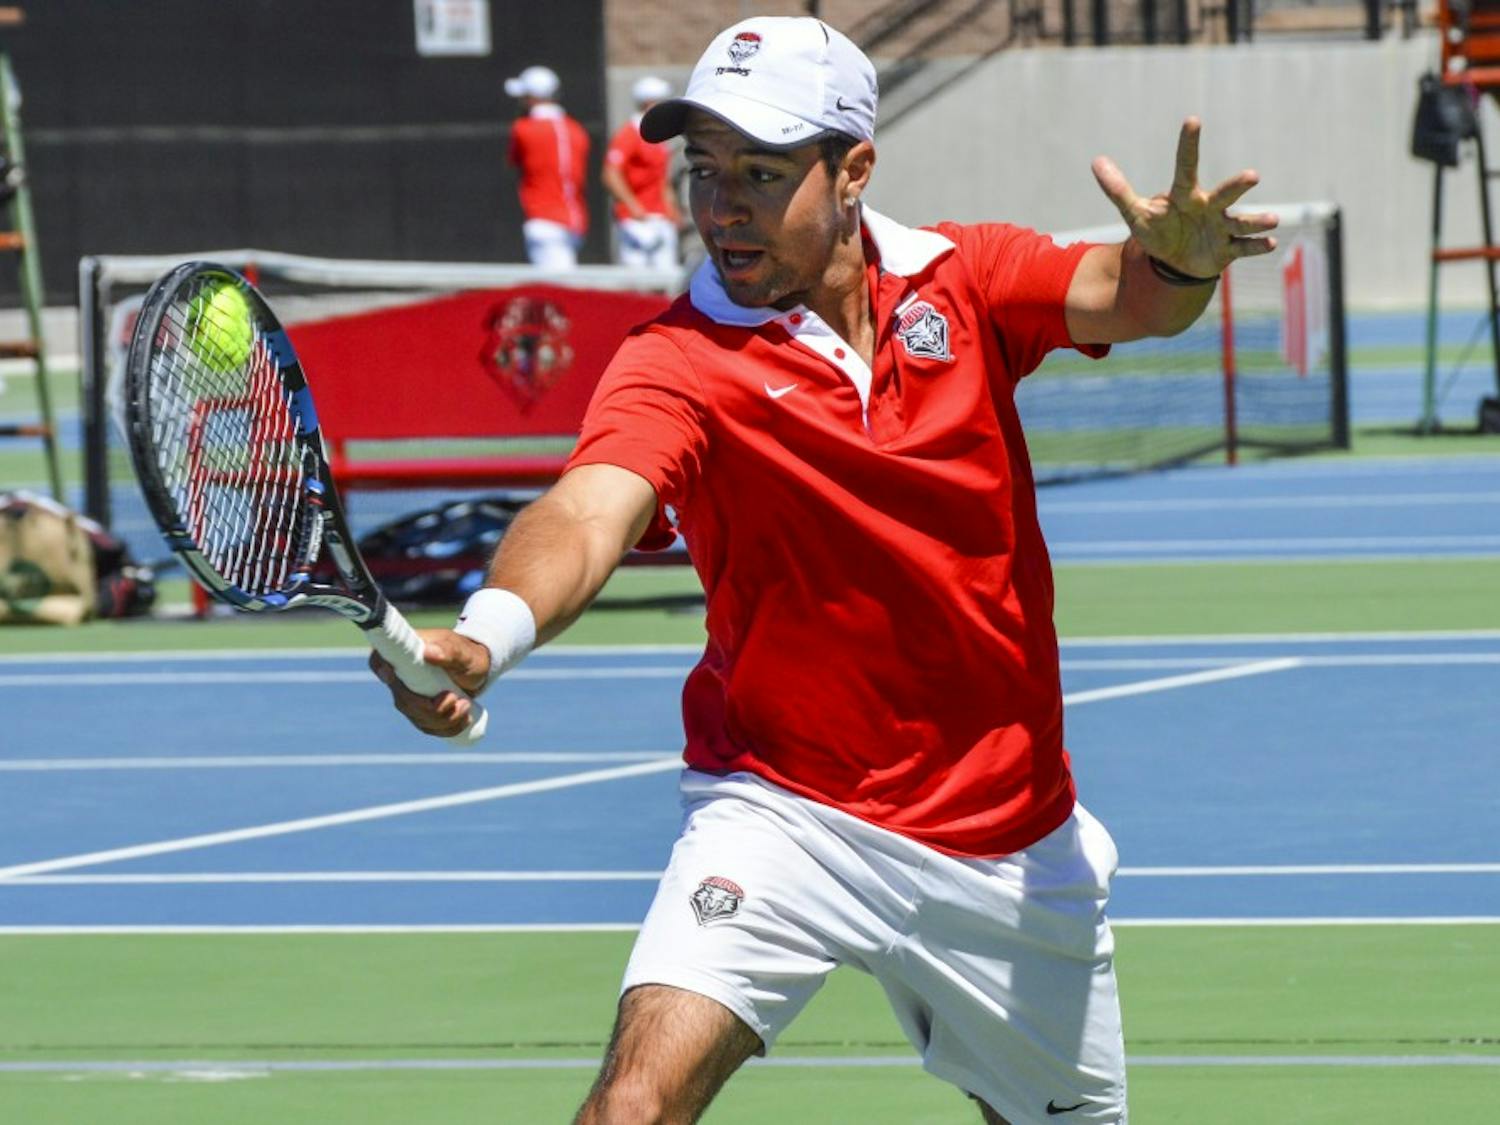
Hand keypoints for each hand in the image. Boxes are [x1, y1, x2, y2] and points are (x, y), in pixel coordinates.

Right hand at [369, 628, 488, 738]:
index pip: (379, 660)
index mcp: (405, 653)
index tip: (392, 676)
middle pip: (402, 700)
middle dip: (430, 708)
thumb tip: (428, 653)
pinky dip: (447, 728)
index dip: (382, 670)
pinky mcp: (421, 711)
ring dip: (444, 719)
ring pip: (417, 717)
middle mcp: (401, 675)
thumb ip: (449, 651)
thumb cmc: (468, 655)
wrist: (477, 669)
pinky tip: (464, 720)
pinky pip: (428, 727)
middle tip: (456, 699)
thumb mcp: (463, 652)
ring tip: (466, 706)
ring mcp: (409, 695)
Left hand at [1091, 117, 1276, 279]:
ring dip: (1256, 220)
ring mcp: (1220, 228)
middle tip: (1252, 176)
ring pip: (1240, 221)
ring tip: (1272, 220)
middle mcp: (1208, 207)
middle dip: (1237, 186)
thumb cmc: (1158, 231)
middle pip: (1224, 194)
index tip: (1192, 120)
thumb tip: (1096, 161)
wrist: (1174, 261)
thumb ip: (1118, 190)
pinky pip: (1244, 247)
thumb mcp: (1136, 214)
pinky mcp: (1227, 249)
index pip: (1185, 167)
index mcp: (1185, 196)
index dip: (1188, 145)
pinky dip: (1257, 246)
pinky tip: (1271, 243)